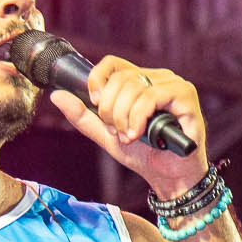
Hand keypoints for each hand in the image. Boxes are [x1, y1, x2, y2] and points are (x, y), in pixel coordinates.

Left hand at [45, 56, 208, 197]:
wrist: (169, 177)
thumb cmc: (144, 155)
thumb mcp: (106, 135)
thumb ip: (83, 116)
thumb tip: (56, 95)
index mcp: (139, 81)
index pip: (111, 63)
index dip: (97, 80)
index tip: (96, 104)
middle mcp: (157, 78)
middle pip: (119, 78)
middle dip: (110, 109)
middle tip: (117, 131)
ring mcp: (172, 84)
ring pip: (134, 87)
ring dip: (124, 117)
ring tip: (130, 136)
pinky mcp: (185, 95)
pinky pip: (152, 96)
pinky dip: (139, 117)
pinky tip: (139, 133)